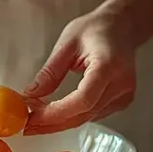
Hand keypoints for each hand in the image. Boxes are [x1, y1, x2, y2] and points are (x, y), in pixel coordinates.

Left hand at [22, 10, 137, 135]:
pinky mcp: (122, 101)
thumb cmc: (97, 29)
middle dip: (53, 123)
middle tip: (28, 125)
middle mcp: (121, 84)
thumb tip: (31, 95)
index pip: (83, 99)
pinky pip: (93, 114)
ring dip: (60, 120)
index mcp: (108, 66)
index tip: (32, 117)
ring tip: (36, 115)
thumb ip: (50, 72)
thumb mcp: (67, 44)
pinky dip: (73, 115)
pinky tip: (56, 111)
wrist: (122, 27)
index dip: (56, 113)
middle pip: (84, 114)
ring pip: (87, 118)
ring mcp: (124, 95)